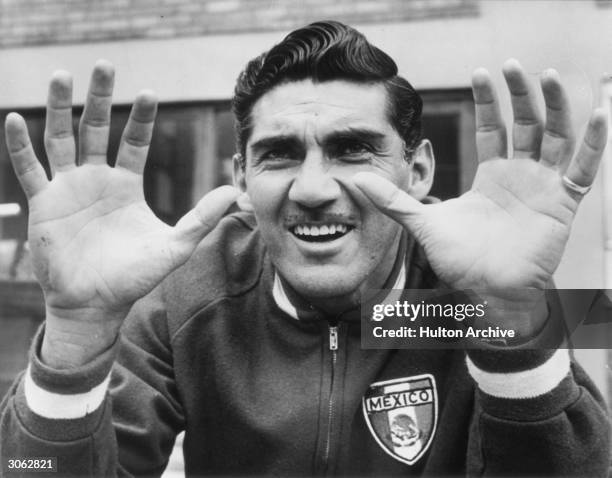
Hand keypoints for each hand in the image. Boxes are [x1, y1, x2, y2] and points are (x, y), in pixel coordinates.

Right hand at [5, 61, 238, 365]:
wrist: (96, 303)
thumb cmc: (135, 277)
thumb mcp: (175, 246)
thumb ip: (201, 218)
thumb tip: (233, 192)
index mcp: (126, 186)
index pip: (135, 142)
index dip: (142, 118)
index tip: (149, 92)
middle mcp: (96, 180)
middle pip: (96, 128)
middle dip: (100, 97)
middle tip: (104, 64)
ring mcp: (68, 189)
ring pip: (61, 138)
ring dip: (58, 108)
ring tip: (59, 74)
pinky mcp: (43, 204)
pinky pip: (29, 169)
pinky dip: (20, 145)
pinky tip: (13, 118)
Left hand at [353, 60, 606, 333]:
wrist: (487, 292)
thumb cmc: (459, 261)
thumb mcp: (423, 222)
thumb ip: (393, 200)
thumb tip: (354, 180)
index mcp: (491, 176)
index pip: (492, 128)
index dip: (488, 101)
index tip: (479, 73)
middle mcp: (519, 175)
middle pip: (524, 124)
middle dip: (519, 94)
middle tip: (510, 65)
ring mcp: (544, 186)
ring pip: (555, 136)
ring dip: (556, 106)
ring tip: (550, 75)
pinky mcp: (563, 203)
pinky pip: (584, 168)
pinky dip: (594, 142)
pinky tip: (599, 114)